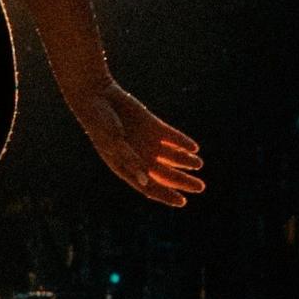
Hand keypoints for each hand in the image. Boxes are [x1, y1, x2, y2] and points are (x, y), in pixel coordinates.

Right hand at [71, 80, 204, 208]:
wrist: (98, 96)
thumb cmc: (100, 123)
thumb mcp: (114, 143)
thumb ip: (130, 160)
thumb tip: (145, 181)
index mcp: (127, 167)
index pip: (150, 187)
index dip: (166, 196)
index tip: (182, 202)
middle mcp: (140, 158)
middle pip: (166, 175)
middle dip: (183, 182)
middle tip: (200, 187)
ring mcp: (148, 142)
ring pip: (172, 157)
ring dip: (186, 162)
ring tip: (199, 164)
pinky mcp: (154, 126)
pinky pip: (172, 138)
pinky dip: (183, 143)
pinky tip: (194, 148)